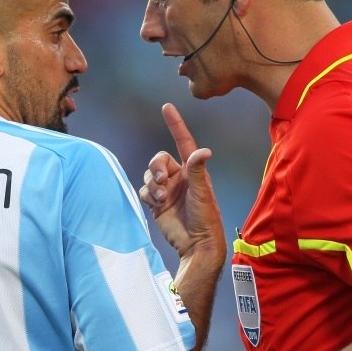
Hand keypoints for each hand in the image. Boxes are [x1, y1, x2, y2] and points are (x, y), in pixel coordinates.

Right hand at [140, 104, 223, 257]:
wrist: (196, 244)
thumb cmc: (206, 218)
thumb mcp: (202, 192)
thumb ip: (197, 170)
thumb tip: (204, 150)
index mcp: (192, 170)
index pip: (182, 141)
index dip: (175, 124)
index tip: (167, 107)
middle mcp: (179, 177)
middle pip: (159, 159)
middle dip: (156, 167)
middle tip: (162, 180)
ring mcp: (167, 190)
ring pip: (149, 175)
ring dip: (152, 183)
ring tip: (161, 197)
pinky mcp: (157, 203)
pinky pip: (144, 190)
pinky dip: (147, 194)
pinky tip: (156, 204)